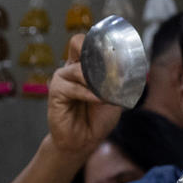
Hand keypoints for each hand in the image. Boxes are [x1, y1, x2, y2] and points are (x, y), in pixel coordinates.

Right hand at [45, 33, 121, 157]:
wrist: (84, 141)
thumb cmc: (97, 118)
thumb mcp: (114, 96)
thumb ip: (118, 81)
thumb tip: (127, 67)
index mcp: (84, 66)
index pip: (87, 41)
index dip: (100, 41)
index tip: (116, 49)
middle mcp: (72, 68)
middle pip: (78, 42)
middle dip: (96, 53)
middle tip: (111, 66)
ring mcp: (62, 79)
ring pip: (79, 69)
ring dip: (96, 81)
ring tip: (107, 92)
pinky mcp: (56, 92)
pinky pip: (74, 88)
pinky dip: (90, 94)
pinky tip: (99, 100)